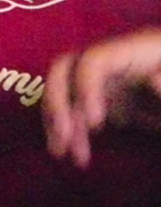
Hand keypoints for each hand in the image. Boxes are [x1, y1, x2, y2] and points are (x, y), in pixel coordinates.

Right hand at [44, 28, 160, 167]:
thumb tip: (150, 80)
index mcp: (138, 51)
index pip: (96, 60)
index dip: (86, 87)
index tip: (96, 123)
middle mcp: (117, 61)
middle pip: (67, 68)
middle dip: (56, 101)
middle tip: (61, 135)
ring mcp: (114, 80)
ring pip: (67, 92)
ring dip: (60, 122)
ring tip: (65, 155)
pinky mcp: (116, 100)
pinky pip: (82, 111)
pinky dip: (76, 132)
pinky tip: (80, 154)